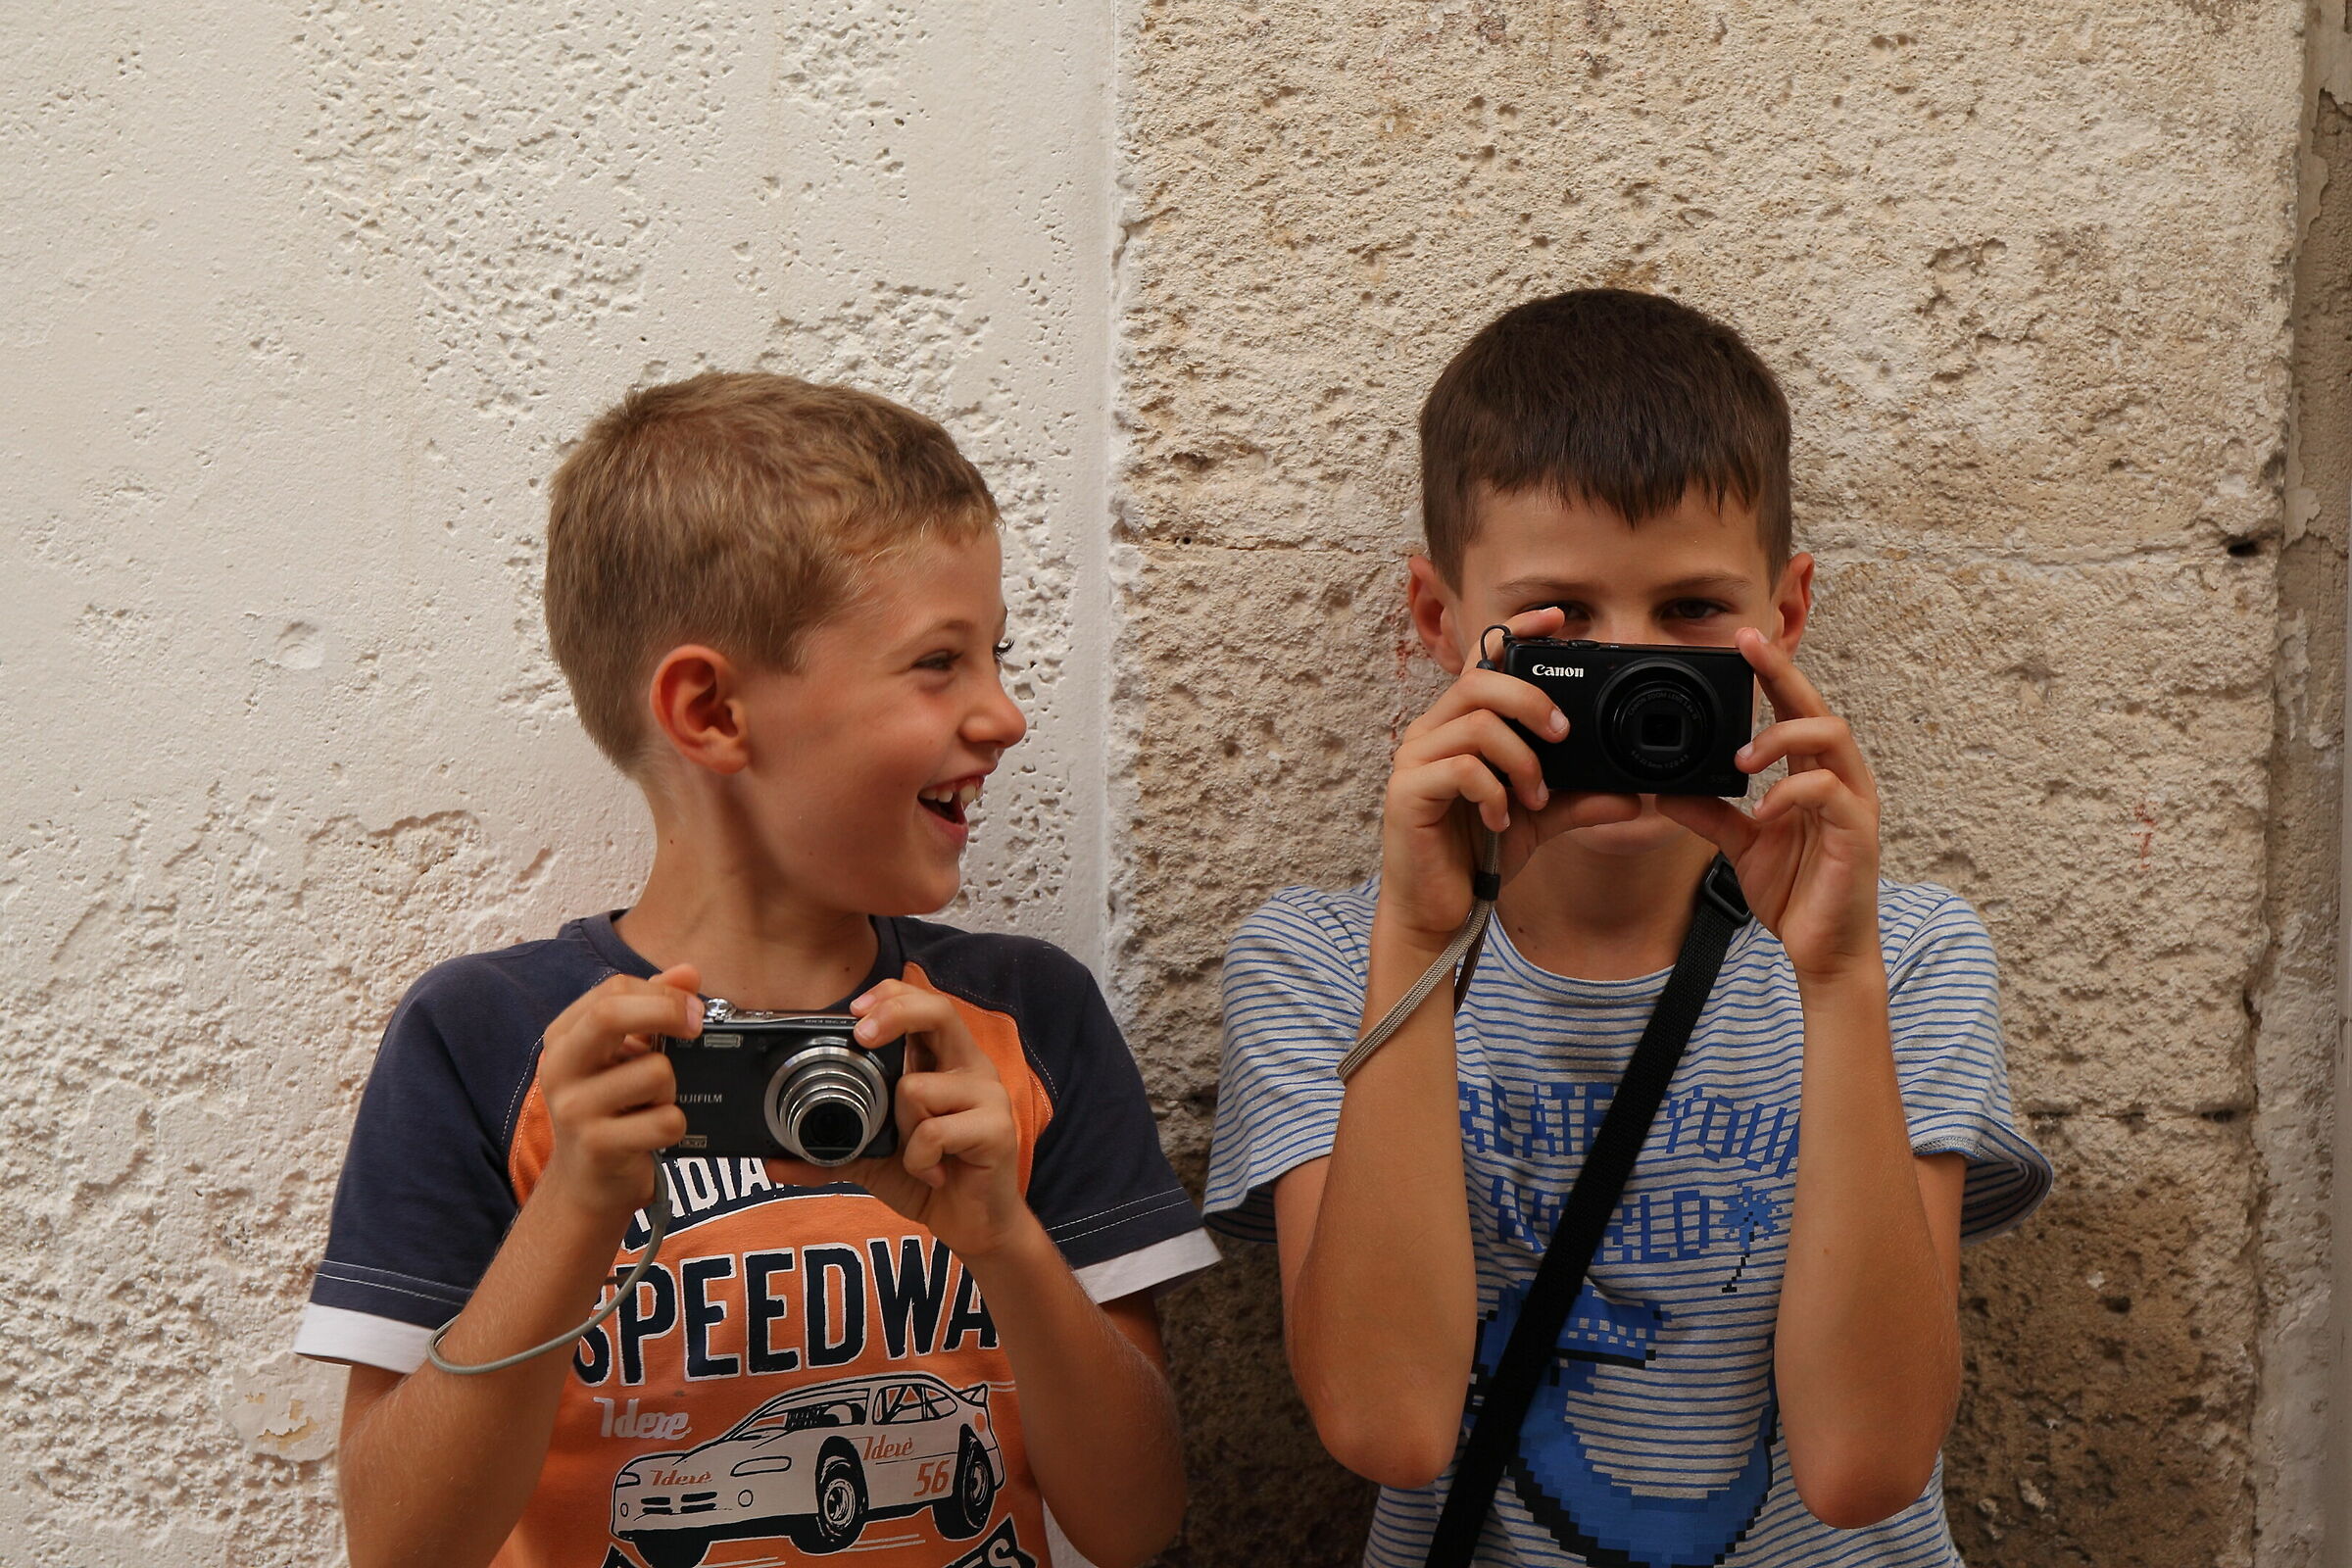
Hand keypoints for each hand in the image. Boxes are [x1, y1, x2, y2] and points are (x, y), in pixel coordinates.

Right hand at [537, 965, 700, 1219]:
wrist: (587, 1184)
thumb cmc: (610, 1111)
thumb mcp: (623, 1055)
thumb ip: (652, 1009)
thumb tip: (687, 972)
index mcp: (564, 1036)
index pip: (613, 990)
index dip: (662, 992)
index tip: (693, 1007)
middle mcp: (560, 1068)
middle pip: (610, 1014)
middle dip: (667, 1011)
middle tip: (696, 1026)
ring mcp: (574, 1109)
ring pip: (656, 1072)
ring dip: (672, 1089)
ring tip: (652, 1104)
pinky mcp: (598, 1146)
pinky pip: (665, 1120)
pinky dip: (674, 1126)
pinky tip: (654, 1135)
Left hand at [765, 981, 1029, 1258]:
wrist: (973, 1224)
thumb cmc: (930, 1178)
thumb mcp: (873, 1158)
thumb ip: (830, 1150)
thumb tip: (773, 1161)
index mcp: (945, 1061)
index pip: (923, 1004)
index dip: (891, 996)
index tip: (854, 1011)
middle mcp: (970, 1068)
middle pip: (938, 1011)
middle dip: (894, 1014)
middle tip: (861, 1036)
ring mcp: (988, 1096)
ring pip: (916, 1089)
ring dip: (901, 1130)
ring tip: (917, 1156)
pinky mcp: (997, 1130)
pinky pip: (932, 1134)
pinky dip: (919, 1161)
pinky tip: (934, 1174)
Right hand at [1381, 606, 1640, 947]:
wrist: (1439, 910)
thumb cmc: (1477, 853)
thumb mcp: (1539, 820)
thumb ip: (1579, 801)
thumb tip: (1634, 795)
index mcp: (1461, 725)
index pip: (1484, 660)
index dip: (1518, 632)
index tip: (1557, 619)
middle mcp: (1433, 731)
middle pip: (1480, 681)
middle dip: (1532, 701)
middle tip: (1563, 737)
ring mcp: (1415, 760)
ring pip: (1475, 723)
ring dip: (1521, 759)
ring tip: (1535, 796)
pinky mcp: (1407, 792)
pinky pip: (1458, 769)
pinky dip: (1493, 791)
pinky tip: (1502, 817)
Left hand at [1657, 628, 1881, 982]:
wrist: (1823, 949)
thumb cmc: (1796, 891)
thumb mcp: (1741, 845)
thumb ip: (1709, 813)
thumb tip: (1665, 790)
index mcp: (1813, 774)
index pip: (1794, 710)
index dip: (1772, 674)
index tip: (1741, 643)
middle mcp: (1839, 779)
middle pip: (1817, 707)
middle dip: (1782, 673)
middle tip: (1746, 647)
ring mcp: (1853, 803)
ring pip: (1831, 738)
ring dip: (1782, 736)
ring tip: (1741, 758)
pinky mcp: (1857, 833)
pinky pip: (1829, 793)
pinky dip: (1791, 792)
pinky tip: (1762, 809)